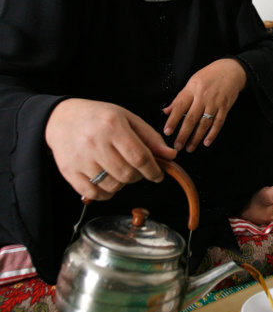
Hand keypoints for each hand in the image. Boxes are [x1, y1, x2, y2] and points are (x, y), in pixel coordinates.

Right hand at [45, 98, 176, 200]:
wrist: (62, 118)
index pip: (140, 157)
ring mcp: (80, 159)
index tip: (158, 174)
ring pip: (112, 186)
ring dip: (122, 184)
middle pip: (127, 174)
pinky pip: (94, 194)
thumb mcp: (128, 119)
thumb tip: (171, 156)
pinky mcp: (69, 172)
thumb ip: (150, 138)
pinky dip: (106, 192)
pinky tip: (107, 180)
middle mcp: (95, 142)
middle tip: (137, 169)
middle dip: (138, 176)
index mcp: (113, 126)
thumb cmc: (99, 117)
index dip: (153, 170)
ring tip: (120, 171)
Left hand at [162, 58, 246, 151]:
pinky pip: (218, 123)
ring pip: (204, 123)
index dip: (173, 120)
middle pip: (191, 118)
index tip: (167, 132)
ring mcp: (215, 102)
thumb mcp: (191, 83)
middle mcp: (203, 96)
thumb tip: (166, 111)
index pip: (180, 106)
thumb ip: (179, 98)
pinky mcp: (225, 107)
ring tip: (189, 148)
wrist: (230, 70)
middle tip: (177, 146)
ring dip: (196, 137)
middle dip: (183, 134)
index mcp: (192, 89)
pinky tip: (206, 142)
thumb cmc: (208, 76)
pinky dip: (213, 134)